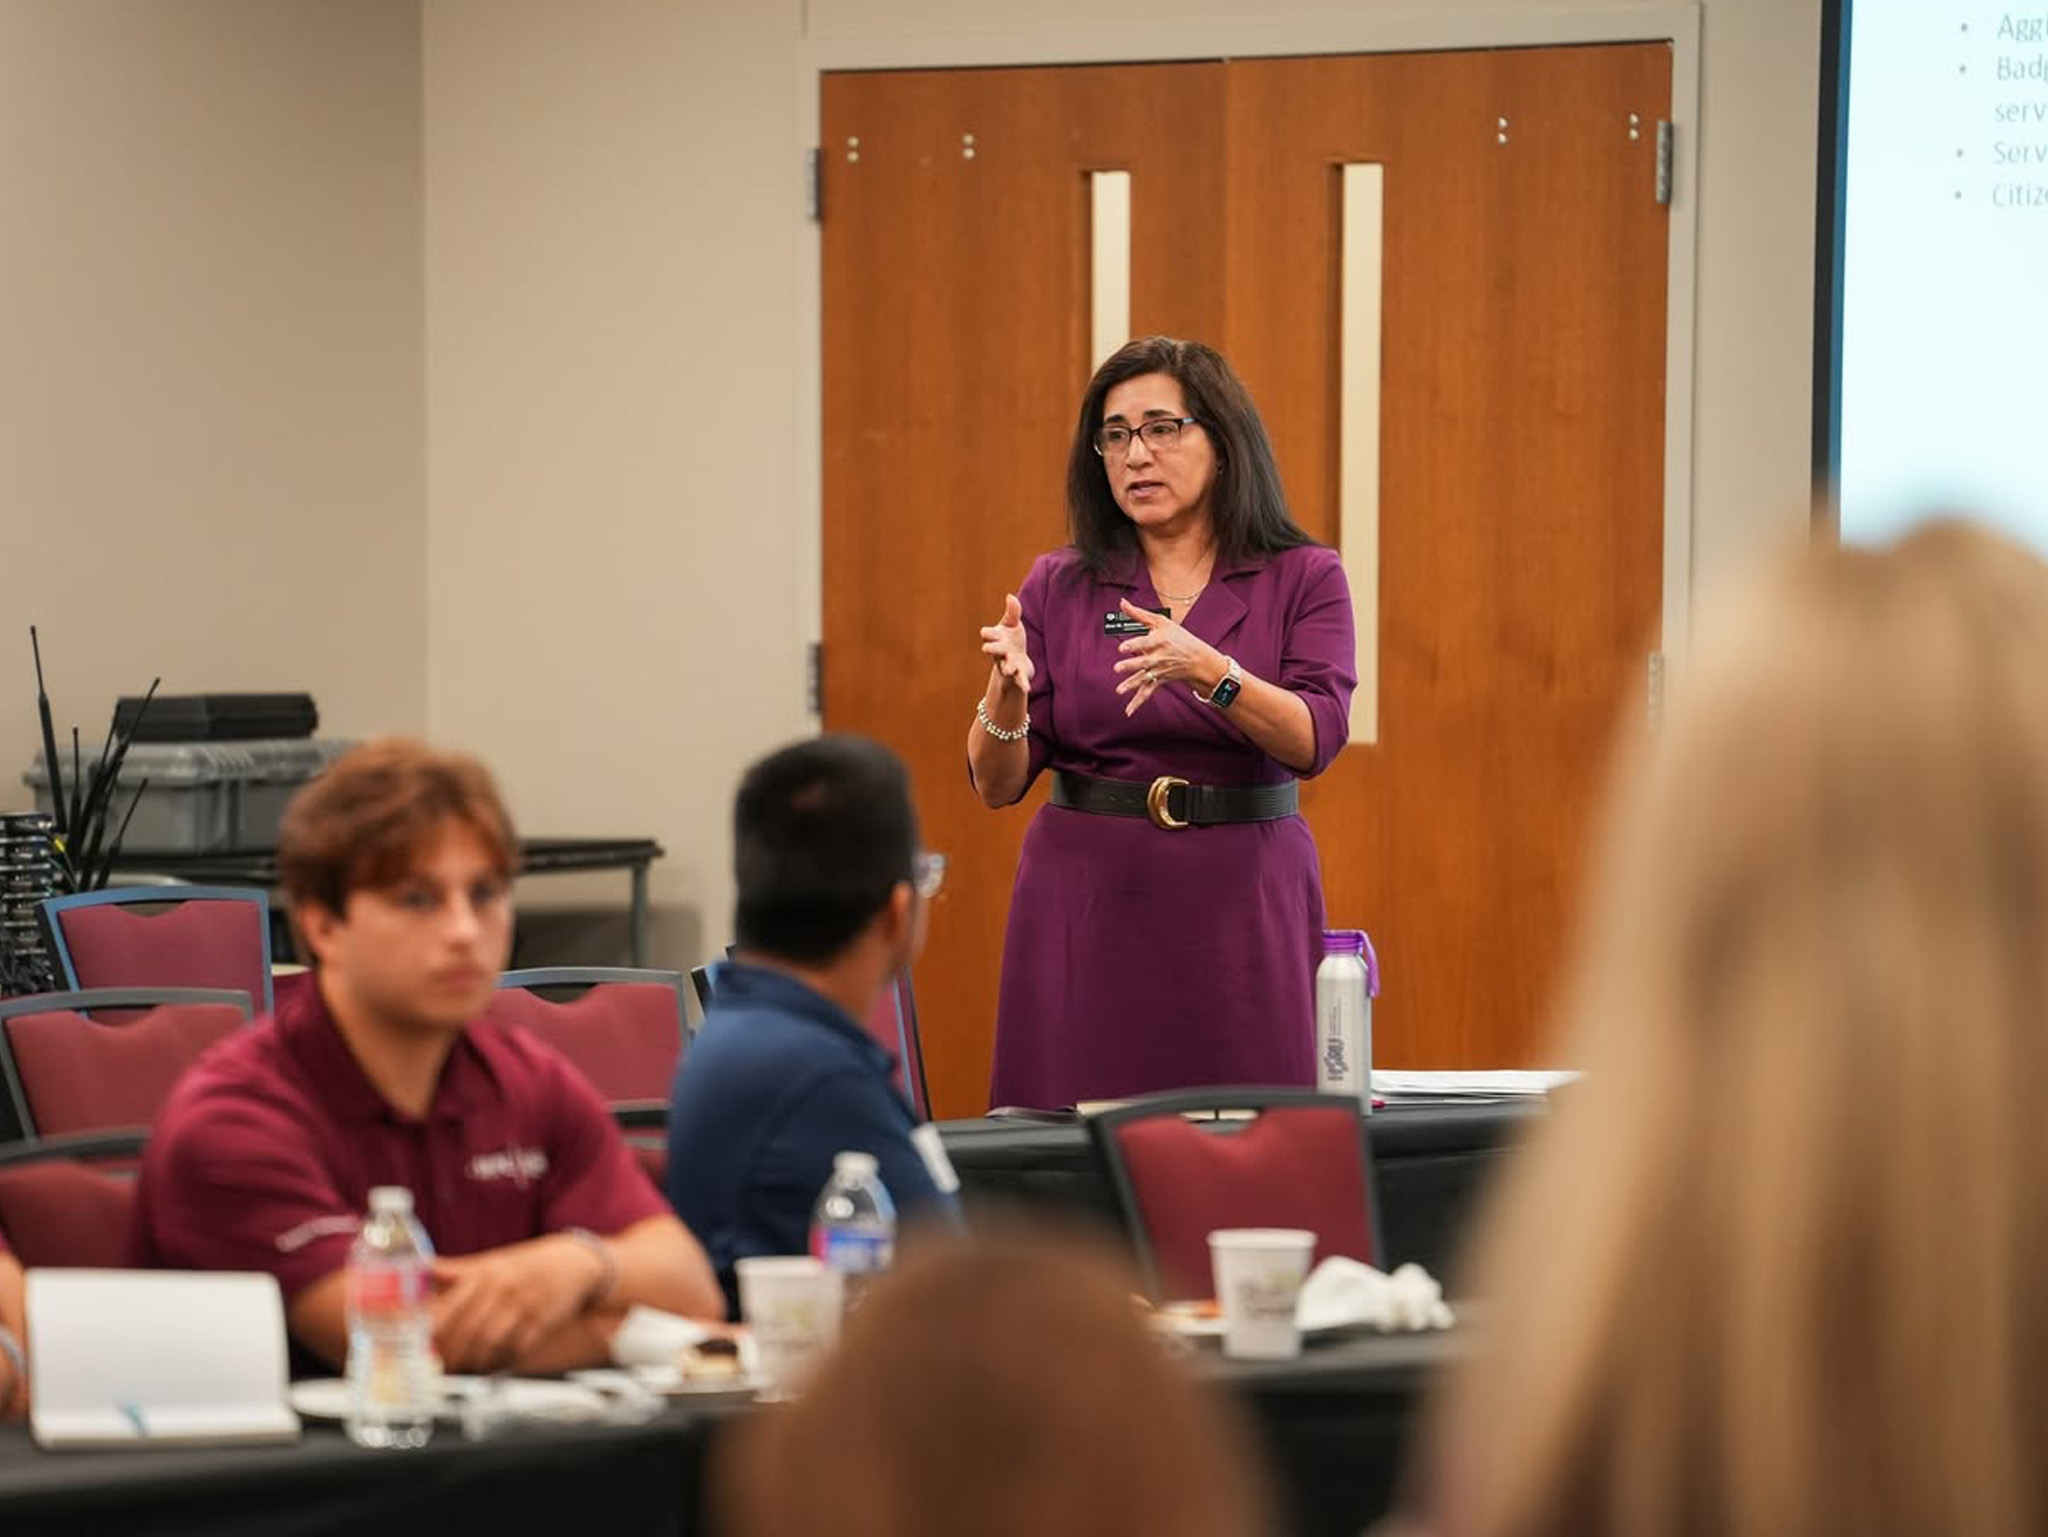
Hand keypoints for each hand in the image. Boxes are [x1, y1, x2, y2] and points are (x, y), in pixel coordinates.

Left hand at [429, 1237, 605, 1372]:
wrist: (576, 1262)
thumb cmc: (528, 1264)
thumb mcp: (493, 1261)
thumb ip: (457, 1270)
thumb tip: (421, 1268)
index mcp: (486, 1273)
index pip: (451, 1305)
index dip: (432, 1330)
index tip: (419, 1345)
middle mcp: (503, 1288)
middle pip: (467, 1329)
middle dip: (449, 1352)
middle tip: (438, 1365)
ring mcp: (524, 1305)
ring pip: (489, 1342)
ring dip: (472, 1360)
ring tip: (461, 1368)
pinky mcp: (543, 1322)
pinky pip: (516, 1349)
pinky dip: (501, 1361)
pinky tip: (491, 1366)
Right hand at [979, 593, 1033, 694]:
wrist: (1016, 662)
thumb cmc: (1011, 639)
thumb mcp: (1012, 625)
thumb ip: (1012, 612)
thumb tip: (1010, 595)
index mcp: (996, 638)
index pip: (989, 634)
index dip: (988, 634)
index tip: (985, 633)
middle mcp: (1000, 652)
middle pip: (994, 650)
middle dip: (992, 649)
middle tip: (986, 649)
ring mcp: (1008, 663)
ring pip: (1006, 666)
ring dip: (1007, 667)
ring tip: (1009, 669)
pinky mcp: (1018, 674)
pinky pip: (1020, 680)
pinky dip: (1022, 685)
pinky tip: (1027, 689)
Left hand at [1112, 598, 1218, 716]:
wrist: (1197, 658)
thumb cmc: (1178, 636)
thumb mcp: (1161, 622)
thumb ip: (1139, 614)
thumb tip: (1122, 603)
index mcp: (1159, 641)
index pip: (1145, 643)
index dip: (1134, 645)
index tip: (1123, 648)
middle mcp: (1159, 657)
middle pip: (1143, 662)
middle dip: (1131, 665)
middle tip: (1117, 668)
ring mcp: (1159, 671)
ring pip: (1144, 679)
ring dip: (1132, 685)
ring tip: (1119, 690)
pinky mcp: (1159, 681)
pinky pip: (1148, 693)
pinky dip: (1138, 702)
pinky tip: (1128, 711)